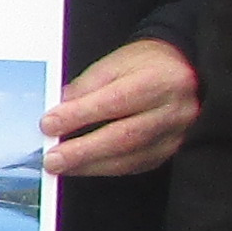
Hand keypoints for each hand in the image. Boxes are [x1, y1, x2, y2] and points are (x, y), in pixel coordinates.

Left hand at [43, 38, 200, 179]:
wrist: (181, 70)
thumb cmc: (145, 65)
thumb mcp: (114, 63)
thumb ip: (86, 87)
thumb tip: (58, 112)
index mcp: (159, 80)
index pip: (115, 101)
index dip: (80, 115)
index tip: (50, 124)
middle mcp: (173, 110)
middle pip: (124, 137)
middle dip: (83, 151)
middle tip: (53, 159)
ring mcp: (175, 134)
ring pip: (129, 157)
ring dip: (91, 165)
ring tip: (63, 166)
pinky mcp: (171, 151)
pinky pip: (135, 165)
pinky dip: (106, 168)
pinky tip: (85, 167)